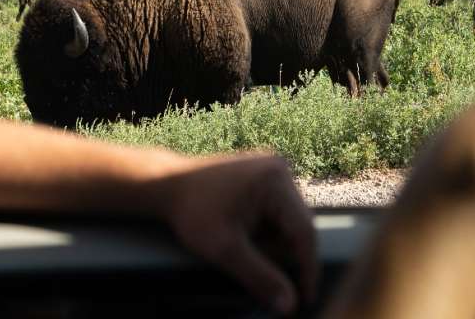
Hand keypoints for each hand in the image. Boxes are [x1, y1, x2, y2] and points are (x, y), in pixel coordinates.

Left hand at [155, 152, 317, 315]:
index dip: (308, 268)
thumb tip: (289, 306)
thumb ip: (259, 277)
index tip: (305, 297)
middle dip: (285, 255)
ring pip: (288, 220)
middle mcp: (279, 169)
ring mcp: (271, 169)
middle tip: (269, 278)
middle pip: (299, 225)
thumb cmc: (191, 211)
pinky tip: (244, 236)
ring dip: (274, 243)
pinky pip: (277, 210)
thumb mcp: (224, 249)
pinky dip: (266, 231)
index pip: (305, 231)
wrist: (165, 183)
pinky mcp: (262, 175)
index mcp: (275, 180)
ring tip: (245, 251)